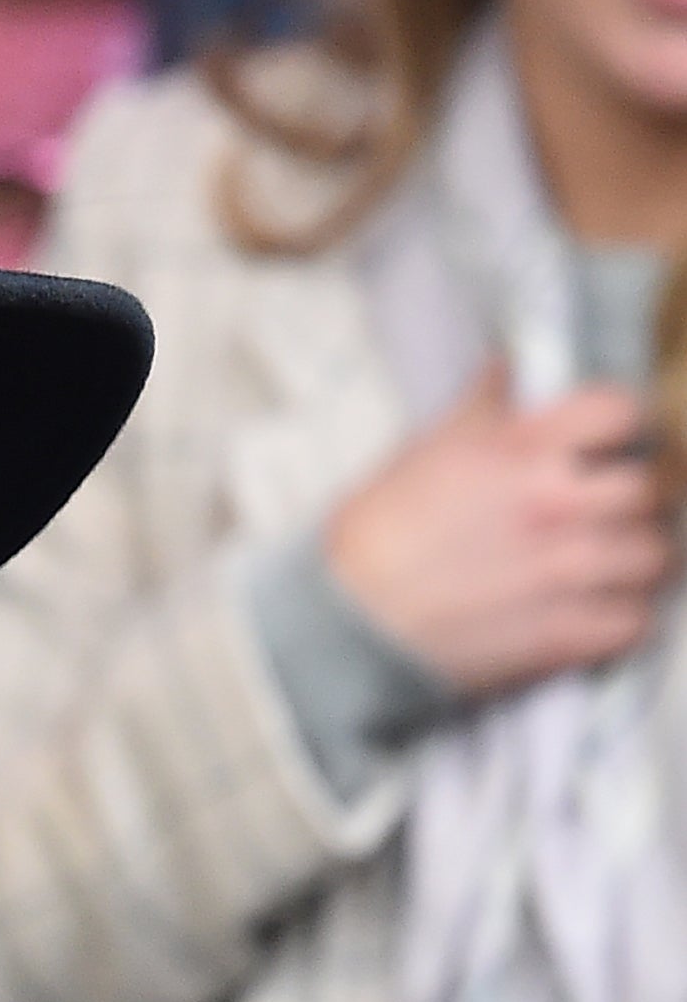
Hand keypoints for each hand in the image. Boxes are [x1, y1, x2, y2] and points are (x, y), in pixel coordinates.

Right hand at [325, 364, 673, 697]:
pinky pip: (637, 617)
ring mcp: (568, 570)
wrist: (348, 622)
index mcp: (518, 450)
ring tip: (601, 564)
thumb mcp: (421, 452)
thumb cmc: (374, 538)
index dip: (615, 428)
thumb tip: (506, 369)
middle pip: (647, 486)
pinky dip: (620, 615)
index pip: (619, 413)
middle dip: (627, 498)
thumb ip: (480, 411)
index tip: (604, 445)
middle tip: (603, 510)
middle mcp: (554, 503)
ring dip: (630, 557)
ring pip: (654, 553)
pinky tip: (590, 609)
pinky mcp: (569, 632)